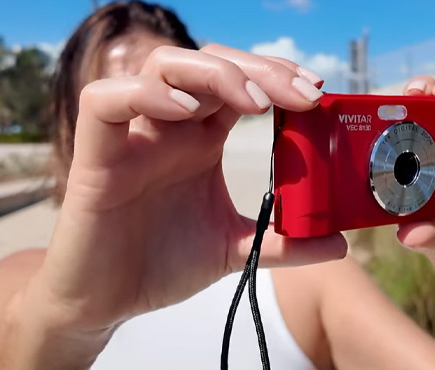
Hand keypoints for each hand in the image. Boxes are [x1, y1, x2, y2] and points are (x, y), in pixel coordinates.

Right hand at [21, 44, 345, 333]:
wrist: (108, 301)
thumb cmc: (164, 263)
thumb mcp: (235, 248)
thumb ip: (283, 242)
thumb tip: (339, 243)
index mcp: (201, 140)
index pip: (239, 83)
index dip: (276, 76)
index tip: (315, 93)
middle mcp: (170, 127)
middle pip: (210, 63)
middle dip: (260, 70)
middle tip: (302, 96)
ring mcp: (133, 136)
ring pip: (163, 66)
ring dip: (215, 74)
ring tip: (255, 105)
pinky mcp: (95, 155)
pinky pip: (106, 101)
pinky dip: (147, 96)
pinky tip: (186, 114)